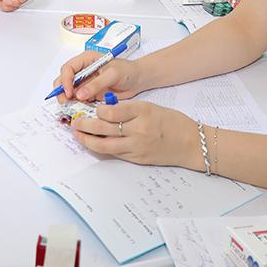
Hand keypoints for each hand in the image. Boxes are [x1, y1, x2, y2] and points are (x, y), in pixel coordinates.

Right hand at [54, 51, 145, 102]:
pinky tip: (79, 110)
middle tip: (65, 102)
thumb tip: (79, 94)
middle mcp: (83, 70)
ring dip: (67, 100)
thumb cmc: (127, 71)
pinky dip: (76, 105)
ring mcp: (85, 83)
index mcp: (86, 59)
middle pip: (64, 80)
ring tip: (71, 108)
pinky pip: (78, 100)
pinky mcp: (89, 94)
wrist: (138, 80)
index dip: (65, 80)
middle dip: (62, 91)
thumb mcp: (113, 74)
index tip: (69, 92)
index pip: (68, 68)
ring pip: (69, 91)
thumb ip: (96, 84)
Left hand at [71, 100, 200, 167]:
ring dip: (87, 140)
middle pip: (104, 128)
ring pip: (104, 145)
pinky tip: (92, 144)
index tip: (91, 108)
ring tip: (77, 134)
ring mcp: (137, 147)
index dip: (97, 110)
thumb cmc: (172, 122)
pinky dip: (100, 148)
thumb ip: (129, 109)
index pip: (112, 111)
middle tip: (74, 121)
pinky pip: (114, 153)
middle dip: (85, 124)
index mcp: (143, 111)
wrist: (191, 143)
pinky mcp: (137, 159)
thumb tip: (105, 110)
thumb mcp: (151, 107)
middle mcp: (139, 130)